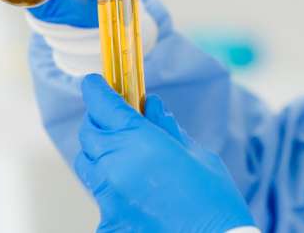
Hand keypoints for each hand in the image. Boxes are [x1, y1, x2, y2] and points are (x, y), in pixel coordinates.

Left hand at [75, 75, 255, 232]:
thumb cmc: (214, 200)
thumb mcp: (196, 154)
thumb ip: (166, 128)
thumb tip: (151, 106)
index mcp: (139, 140)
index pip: (102, 105)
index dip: (96, 90)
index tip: (94, 84)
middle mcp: (115, 166)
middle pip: (89, 133)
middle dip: (100, 122)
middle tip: (118, 122)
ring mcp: (108, 197)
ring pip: (89, 165)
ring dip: (102, 154)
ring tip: (127, 158)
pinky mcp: (108, 223)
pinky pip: (101, 197)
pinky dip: (113, 189)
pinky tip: (136, 194)